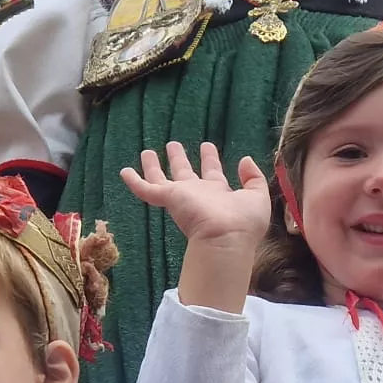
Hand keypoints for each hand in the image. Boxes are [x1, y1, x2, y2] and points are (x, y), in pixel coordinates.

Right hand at [121, 141, 269, 246]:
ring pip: (162, 178)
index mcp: (218, 194)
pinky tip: (124, 171)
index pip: (212, 173)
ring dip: (154, 166)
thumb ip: (254, 177)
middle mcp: (197, 194)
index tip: (206, 146)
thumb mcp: (258, 196)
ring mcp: (181, 197)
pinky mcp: (168, 198)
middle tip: (174, 145)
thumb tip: (244, 159)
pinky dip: (134, 181)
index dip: (209, 159)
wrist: (226, 237)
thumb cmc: (244, 222)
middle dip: (180, 159)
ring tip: (146, 152)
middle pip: (185, 173)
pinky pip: (146, 189)